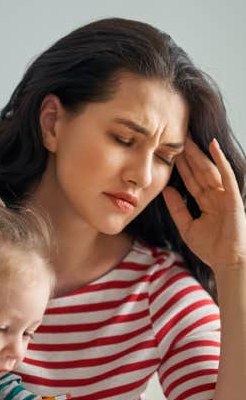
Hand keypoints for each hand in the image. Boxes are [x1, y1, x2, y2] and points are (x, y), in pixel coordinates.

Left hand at [163, 138, 245, 270]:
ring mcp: (226, 195)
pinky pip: (226, 175)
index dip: (180, 167)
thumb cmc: (210, 248)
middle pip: (199, 171)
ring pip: (210, 170)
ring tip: (188, 138)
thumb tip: (166, 190)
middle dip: (188, 155)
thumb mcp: (186, 226)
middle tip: (176, 137)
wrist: (227, 262)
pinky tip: (212, 146)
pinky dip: (220, 160)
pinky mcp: (233, 197)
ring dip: (199, 153)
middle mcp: (217, 195)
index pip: (191, 180)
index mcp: (207, 202)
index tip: (169, 152)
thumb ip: (177, 208)